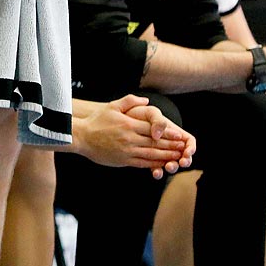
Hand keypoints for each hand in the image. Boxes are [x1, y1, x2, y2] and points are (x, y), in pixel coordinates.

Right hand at [75, 95, 196, 178]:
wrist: (82, 137)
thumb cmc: (97, 121)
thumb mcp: (112, 106)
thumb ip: (130, 101)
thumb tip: (145, 101)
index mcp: (129, 124)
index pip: (154, 129)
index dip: (169, 133)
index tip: (180, 135)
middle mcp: (130, 138)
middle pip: (155, 142)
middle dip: (172, 145)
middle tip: (184, 147)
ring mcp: (127, 150)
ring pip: (151, 154)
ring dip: (166, 156)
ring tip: (178, 157)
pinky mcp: (123, 160)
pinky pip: (142, 163)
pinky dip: (154, 164)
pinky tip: (162, 164)